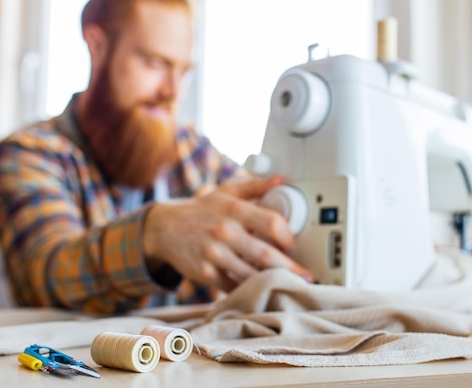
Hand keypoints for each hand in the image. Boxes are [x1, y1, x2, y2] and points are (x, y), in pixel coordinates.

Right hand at [143, 176, 313, 290]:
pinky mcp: (205, 274)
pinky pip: (233, 287)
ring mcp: (214, 254)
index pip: (272, 223)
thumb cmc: (202, 210)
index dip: (288, 236)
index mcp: (234, 209)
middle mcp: (225, 231)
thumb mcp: (226, 191)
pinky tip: (260, 291)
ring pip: (251, 275)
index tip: (293, 244)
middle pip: (266, 255)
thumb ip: (256, 186)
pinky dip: (248, 290)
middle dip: (291, 269)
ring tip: (288, 286)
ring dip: (272, 282)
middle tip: (307, 277)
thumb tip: (283, 180)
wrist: (164, 228)